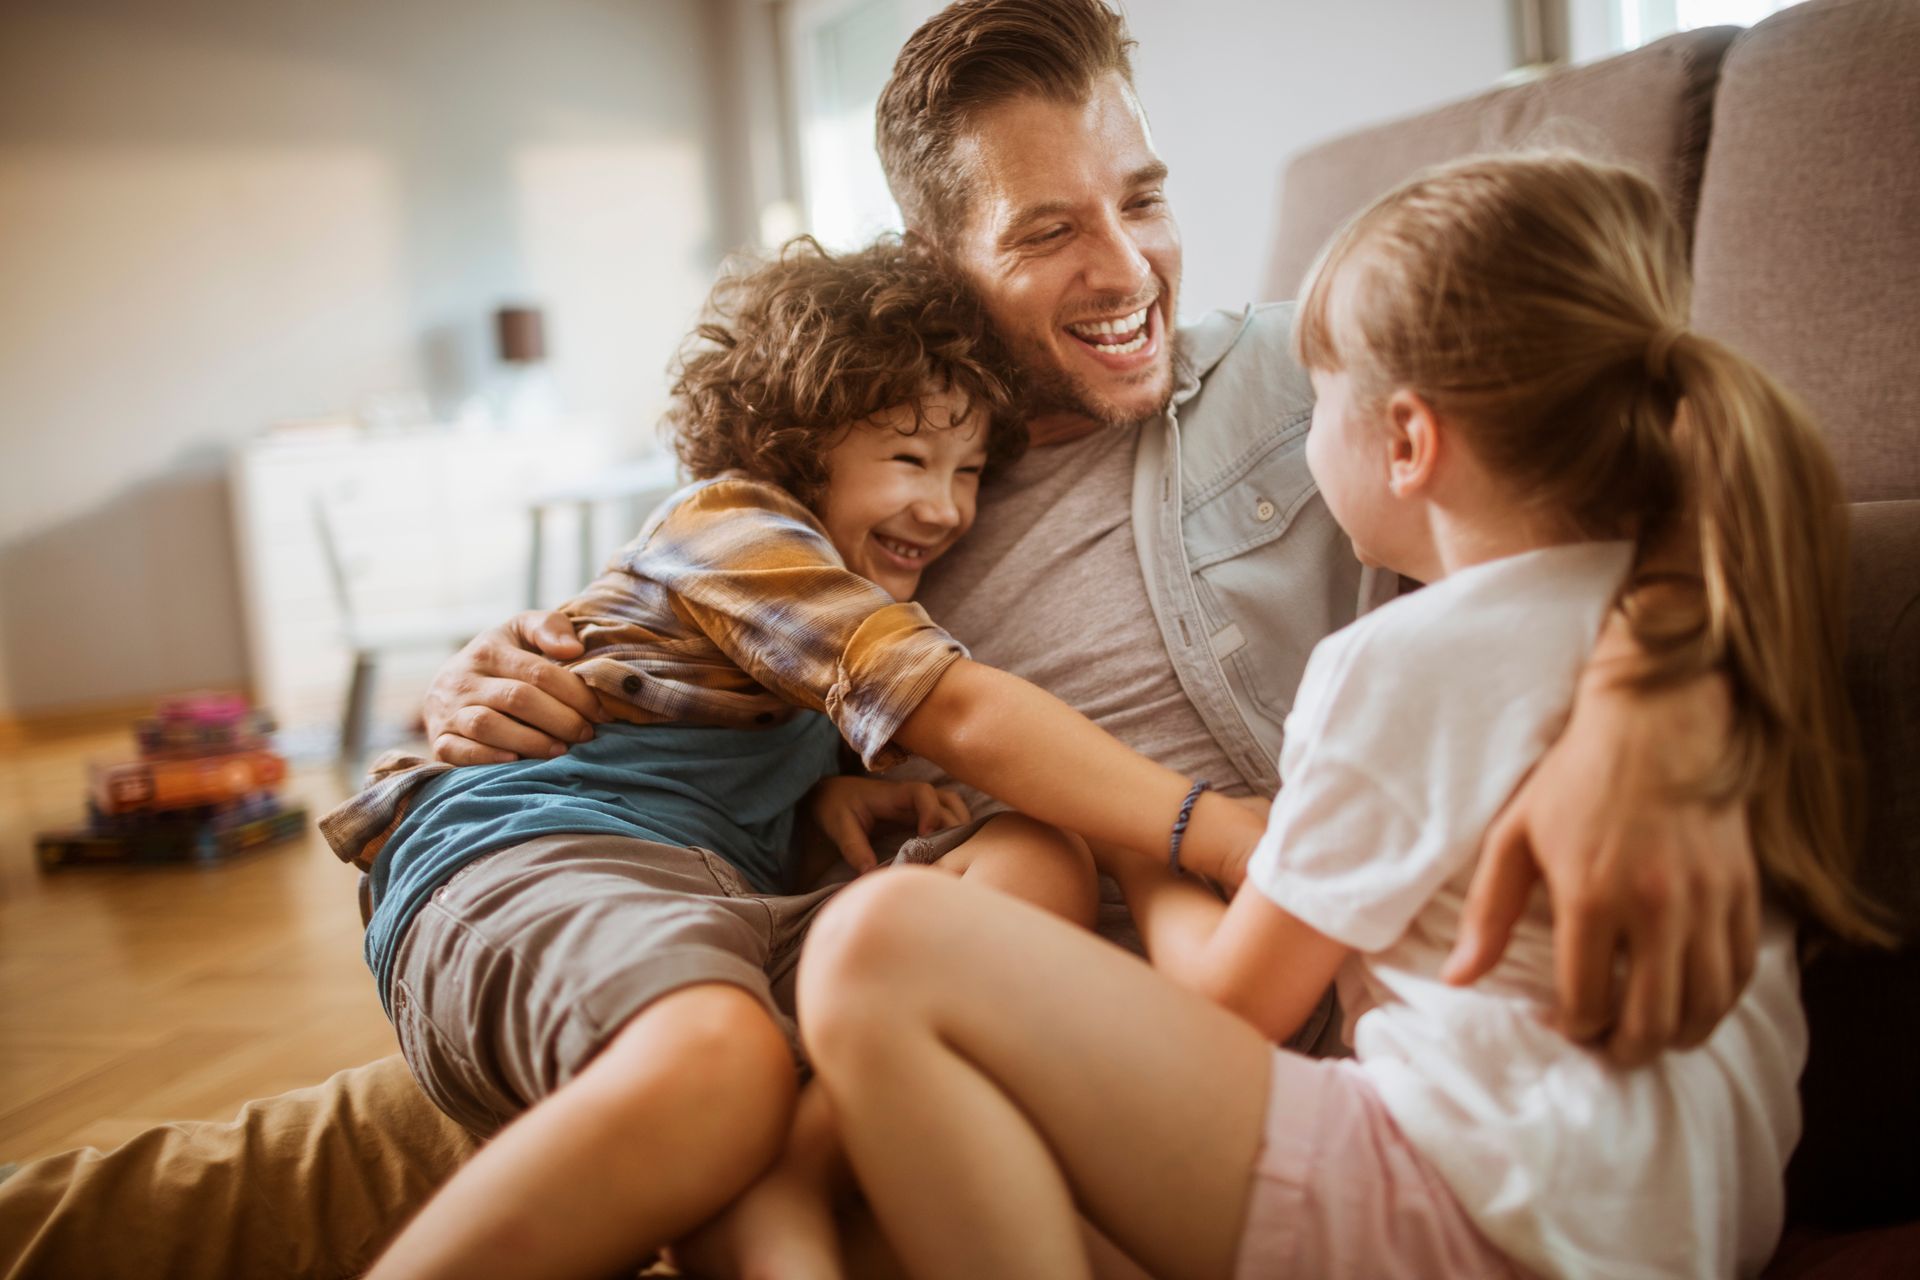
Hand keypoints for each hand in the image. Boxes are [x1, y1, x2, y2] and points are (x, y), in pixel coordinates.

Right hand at [424, 611, 606, 764]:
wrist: (447, 685)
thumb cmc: (500, 658)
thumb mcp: (520, 632)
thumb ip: (548, 627)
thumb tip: (574, 648)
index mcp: (489, 649)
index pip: (538, 672)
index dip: (575, 693)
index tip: (602, 712)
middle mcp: (464, 679)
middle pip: (518, 698)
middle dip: (560, 719)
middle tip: (587, 734)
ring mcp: (448, 711)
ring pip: (488, 725)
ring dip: (530, 741)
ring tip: (561, 750)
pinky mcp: (439, 740)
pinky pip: (459, 752)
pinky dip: (489, 758)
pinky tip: (517, 762)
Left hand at [808, 777, 968, 873]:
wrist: (832, 796)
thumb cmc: (835, 807)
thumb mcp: (839, 826)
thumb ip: (853, 848)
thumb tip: (870, 873)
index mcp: (893, 794)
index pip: (922, 793)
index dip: (930, 811)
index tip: (925, 834)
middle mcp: (911, 796)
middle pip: (948, 800)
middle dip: (955, 824)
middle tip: (951, 853)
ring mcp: (918, 804)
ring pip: (952, 806)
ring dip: (960, 825)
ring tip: (957, 853)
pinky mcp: (919, 814)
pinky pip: (946, 816)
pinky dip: (955, 829)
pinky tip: (950, 852)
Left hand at [1441, 666, 1757, 1065]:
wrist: (1659, 724)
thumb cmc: (1576, 779)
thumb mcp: (1516, 836)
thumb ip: (1489, 912)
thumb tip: (1457, 979)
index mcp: (1593, 896)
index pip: (1588, 1001)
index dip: (1574, 1028)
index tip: (1563, 1024)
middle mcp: (1657, 908)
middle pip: (1652, 1020)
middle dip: (1626, 1050)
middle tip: (1608, 1048)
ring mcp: (1708, 902)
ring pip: (1704, 1008)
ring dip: (1675, 1037)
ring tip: (1648, 1034)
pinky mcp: (1744, 892)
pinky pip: (1740, 973)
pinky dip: (1717, 1002)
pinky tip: (1689, 1001)